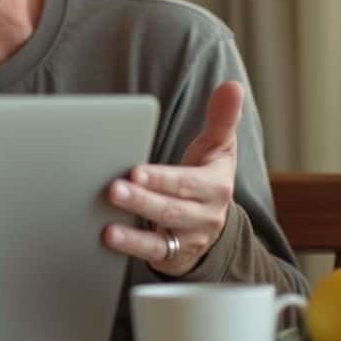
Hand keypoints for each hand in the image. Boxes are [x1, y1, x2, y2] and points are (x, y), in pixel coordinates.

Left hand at [102, 81, 243, 276]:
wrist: (211, 222)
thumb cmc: (206, 176)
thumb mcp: (217, 148)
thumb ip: (221, 119)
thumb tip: (232, 86)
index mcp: (215, 186)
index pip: (187, 183)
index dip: (163, 179)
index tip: (136, 171)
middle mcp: (205, 215)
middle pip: (171, 209)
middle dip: (142, 201)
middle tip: (113, 190)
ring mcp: (188, 237)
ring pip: (162, 236)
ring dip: (133, 232)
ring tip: (108, 225)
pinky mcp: (172, 255)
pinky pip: (153, 254)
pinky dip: (132, 248)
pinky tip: (109, 238)